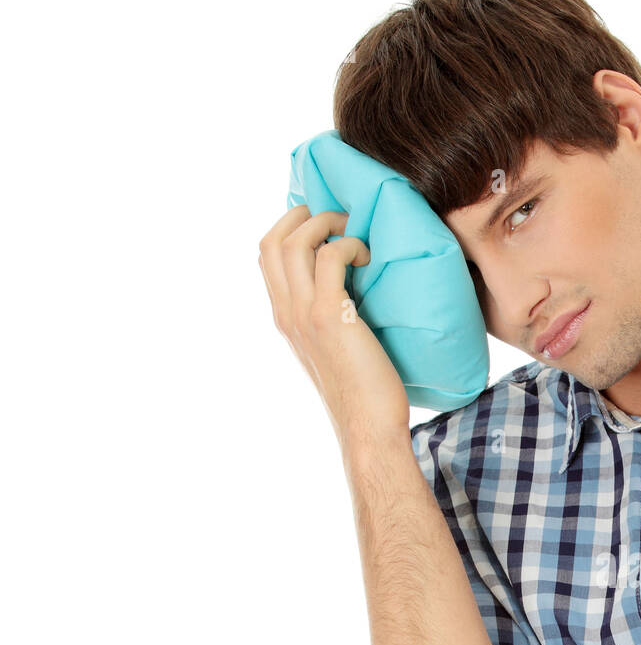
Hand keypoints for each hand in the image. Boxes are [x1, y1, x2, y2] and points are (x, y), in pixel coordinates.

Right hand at [257, 204, 410, 444]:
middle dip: (302, 216)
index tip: (322, 226)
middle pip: (270, 241)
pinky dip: (350, 244)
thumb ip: (328, 319)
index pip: (266, 258)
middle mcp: (287, 314)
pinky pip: (330, 256)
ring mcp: (305, 315)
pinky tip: (369, 258)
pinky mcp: (331, 316)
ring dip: (327, 223)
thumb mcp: (335, 351)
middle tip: (340, 219)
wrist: (368, 429)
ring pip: (293, 242)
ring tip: (356, 232)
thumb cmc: (364, 395)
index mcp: (285, 319)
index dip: (288, 229)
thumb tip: (350, 289)